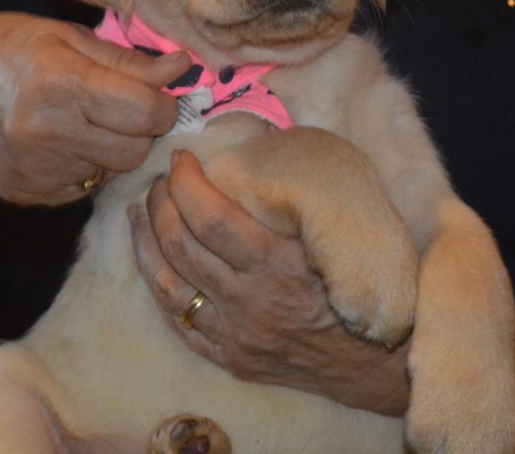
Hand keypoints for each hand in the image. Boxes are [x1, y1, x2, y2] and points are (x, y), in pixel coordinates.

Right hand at [0, 13, 189, 205]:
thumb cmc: (9, 50)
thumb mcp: (67, 37)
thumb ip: (130, 60)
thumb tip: (184, 67)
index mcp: (61, 84)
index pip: (147, 112)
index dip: (164, 103)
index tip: (155, 93)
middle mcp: (47, 133)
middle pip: (138, 148)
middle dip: (143, 128)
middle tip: (123, 107)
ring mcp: (37, 170)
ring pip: (117, 170)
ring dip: (118, 148)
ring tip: (89, 121)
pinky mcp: (30, 194)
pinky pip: (89, 186)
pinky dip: (90, 165)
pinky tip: (65, 142)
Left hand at [129, 150, 410, 415]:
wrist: (374, 361)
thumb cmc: (357, 288)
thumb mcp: (333, 239)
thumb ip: (293, 206)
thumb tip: (258, 153)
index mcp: (278, 265)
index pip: (211, 216)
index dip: (187, 182)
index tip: (182, 160)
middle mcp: (250, 302)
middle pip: (181, 244)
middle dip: (161, 203)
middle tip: (161, 180)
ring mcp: (235, 335)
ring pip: (166, 283)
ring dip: (145, 240)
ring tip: (139, 212)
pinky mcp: (229, 358)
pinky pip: (177, 321)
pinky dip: (157, 285)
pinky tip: (150, 261)